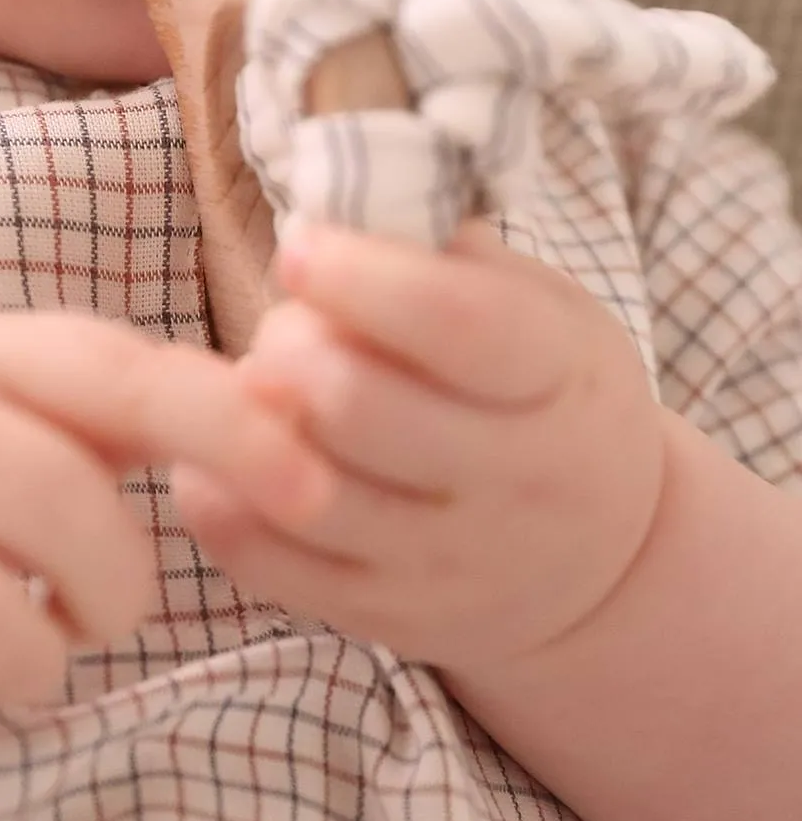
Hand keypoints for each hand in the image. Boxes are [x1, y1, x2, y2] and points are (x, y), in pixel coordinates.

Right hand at [0, 309, 330, 770]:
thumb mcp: (3, 394)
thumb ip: (129, 402)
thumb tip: (288, 411)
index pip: (120, 377)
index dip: (228, 428)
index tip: (313, 486)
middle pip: (75, 523)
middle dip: (118, 591)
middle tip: (94, 603)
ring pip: (10, 643)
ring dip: (39, 665)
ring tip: (8, 633)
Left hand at [171, 222, 669, 670]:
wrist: (607, 554)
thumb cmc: (542, 391)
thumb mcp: (539, 306)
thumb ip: (446, 255)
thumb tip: (338, 200)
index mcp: (558, 377)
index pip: (455, 324)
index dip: (359, 277)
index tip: (300, 248)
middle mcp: (516, 481)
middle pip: (359, 407)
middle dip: (290, 346)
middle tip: (284, 327)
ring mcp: (454, 564)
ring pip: (310, 494)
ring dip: (251, 423)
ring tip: (253, 385)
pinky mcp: (394, 620)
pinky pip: (278, 569)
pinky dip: (221, 504)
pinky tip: (214, 456)